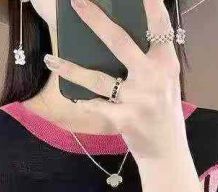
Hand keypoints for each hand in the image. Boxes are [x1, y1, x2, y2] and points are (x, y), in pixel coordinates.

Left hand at [44, 0, 187, 160]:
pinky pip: (98, 107)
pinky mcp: (127, 120)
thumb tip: (117, 37)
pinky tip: (72, 100)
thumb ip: (150, 60)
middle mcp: (153, 77)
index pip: (159, 25)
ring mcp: (139, 99)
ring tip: (51, 59)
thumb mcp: (165, 81)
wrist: (166, 151)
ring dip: (71, 69)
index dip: (150, 4)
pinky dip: (84, 104)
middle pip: (120, 42)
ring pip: (98, 78)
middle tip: (77, 2)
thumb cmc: (162, 112)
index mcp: (166, 63)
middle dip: (96, 20)